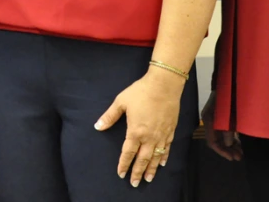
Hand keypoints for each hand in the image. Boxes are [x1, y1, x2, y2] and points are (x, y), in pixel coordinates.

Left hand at [95, 69, 183, 186]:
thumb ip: (109, 116)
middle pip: (142, 159)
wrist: (164, 85)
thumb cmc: (140, 92)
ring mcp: (161, 135)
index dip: (124, 164)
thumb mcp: (121, 102)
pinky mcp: (170, 131)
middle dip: (137, 172)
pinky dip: (164, 157)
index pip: (128, 152)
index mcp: (135, 131)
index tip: (121, 173)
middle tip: (135, 183)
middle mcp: (149, 137)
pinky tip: (162, 163)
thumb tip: (97, 126)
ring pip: (156, 157)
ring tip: (148, 179)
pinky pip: (167, 148)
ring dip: (151, 169)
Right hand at [201, 91, 242, 160]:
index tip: (232, 158)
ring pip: (221, 137)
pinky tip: (239, 144)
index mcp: (208, 120)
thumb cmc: (229, 97)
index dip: (221, 151)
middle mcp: (209, 121)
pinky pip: (224, 132)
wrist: (230, 81)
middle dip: (227, 150)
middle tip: (239, 157)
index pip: (212, 141)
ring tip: (240, 153)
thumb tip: (228, 144)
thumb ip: (227, 130)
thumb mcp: (229, 114)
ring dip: (230, 146)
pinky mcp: (221, 117)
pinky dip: (231, 139)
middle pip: (216, 140)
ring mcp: (215, 119)